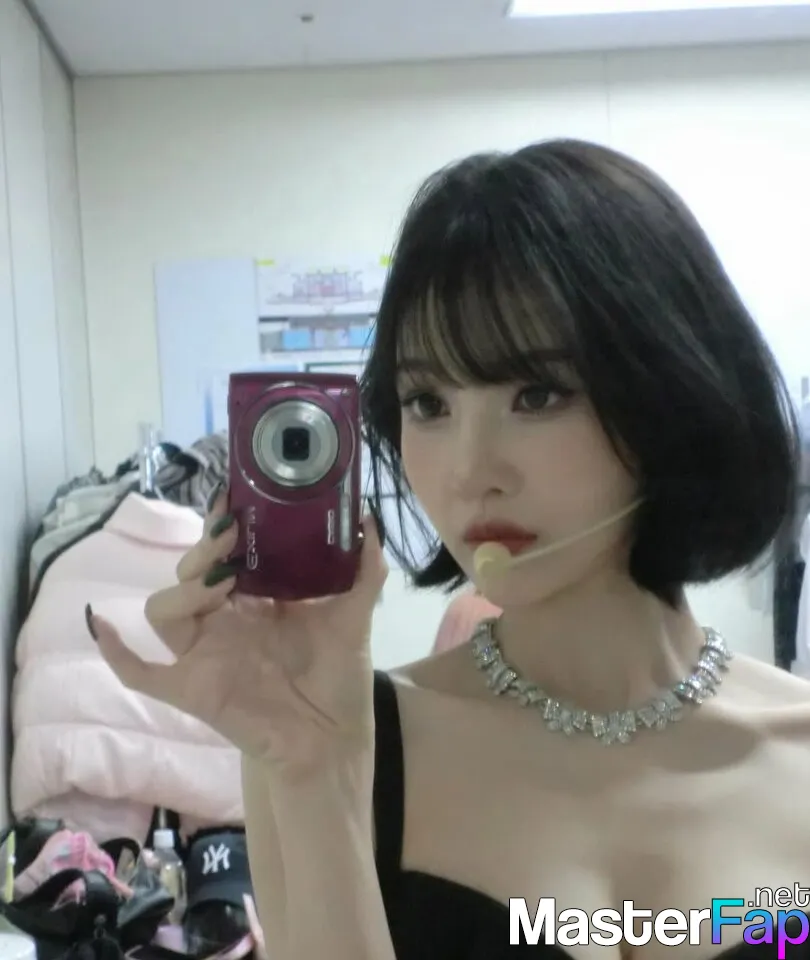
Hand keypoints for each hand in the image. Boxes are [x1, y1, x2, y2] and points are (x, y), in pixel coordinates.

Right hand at [86, 489, 387, 785]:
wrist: (332, 740)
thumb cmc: (338, 678)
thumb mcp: (355, 618)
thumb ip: (365, 572)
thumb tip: (371, 522)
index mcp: (256, 599)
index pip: (225, 552)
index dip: (221, 525)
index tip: (234, 499)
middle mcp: (224, 620)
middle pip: (191, 573)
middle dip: (205, 549)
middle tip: (233, 536)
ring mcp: (204, 654)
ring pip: (164, 610)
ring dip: (184, 589)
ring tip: (222, 582)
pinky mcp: (192, 689)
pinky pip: (142, 672)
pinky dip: (117, 652)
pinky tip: (103, 626)